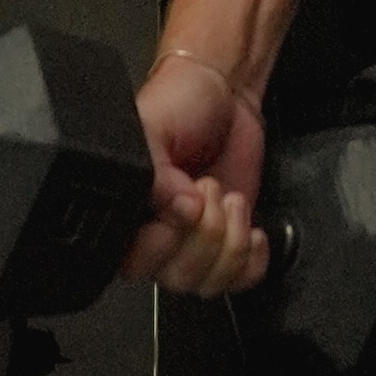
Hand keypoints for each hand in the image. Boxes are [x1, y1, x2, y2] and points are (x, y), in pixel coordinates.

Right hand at [128, 46, 270, 297]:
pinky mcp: (229, 244)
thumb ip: (150, 170)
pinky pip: (240, 280)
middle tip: (207, 188)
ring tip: (228, 199)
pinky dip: (252, 258)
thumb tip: (174, 207)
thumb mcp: (149, 128)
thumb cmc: (178, 104)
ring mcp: (192, 244)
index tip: (181, 204)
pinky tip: (250, 226)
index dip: (162, 243)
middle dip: (203, 235)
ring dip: (230, 242)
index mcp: (123, 212)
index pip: (133, 264)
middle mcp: (154, 235)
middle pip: (175, 278)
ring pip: (208, 284)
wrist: (222, 92)